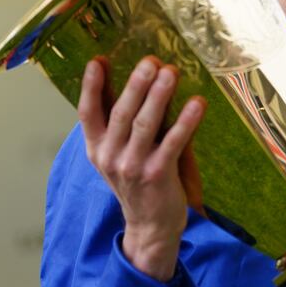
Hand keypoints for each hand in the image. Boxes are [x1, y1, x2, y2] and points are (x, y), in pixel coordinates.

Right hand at [77, 56, 205, 281]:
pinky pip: (173, 143)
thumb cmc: (140, 179)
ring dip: (159, 96)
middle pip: (121, 113)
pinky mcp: (157, 176)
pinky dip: (186, 122)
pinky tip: (198, 103)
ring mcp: (132, 167)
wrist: (152, 226)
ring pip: (144, 125)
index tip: (96, 61)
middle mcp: (110, 156)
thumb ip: (126, 118)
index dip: (90, 87)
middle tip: (150, 61)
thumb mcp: (122, 150)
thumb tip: (138, 78)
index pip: (87, 113)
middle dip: (136, 85)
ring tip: (170, 72)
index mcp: (97, 147)